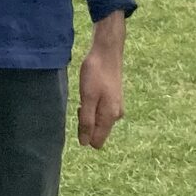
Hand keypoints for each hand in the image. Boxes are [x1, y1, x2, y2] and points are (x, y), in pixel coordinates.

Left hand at [78, 15, 125, 149]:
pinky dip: (92, 106)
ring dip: (88, 114)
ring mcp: (116, 107)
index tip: (79, 115)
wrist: (106, 51)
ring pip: (98, 121)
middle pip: (97, 132)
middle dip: (85, 124)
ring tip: (85, 96)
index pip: (97, 142)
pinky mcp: (113, 99)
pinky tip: (89, 92)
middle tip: (80, 104)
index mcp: (110, 117)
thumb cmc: (96, 74)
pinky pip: (100, 112)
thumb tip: (85, 144)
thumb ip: (87, 122)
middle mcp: (116, 115)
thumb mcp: (88, 98)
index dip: (84, 134)